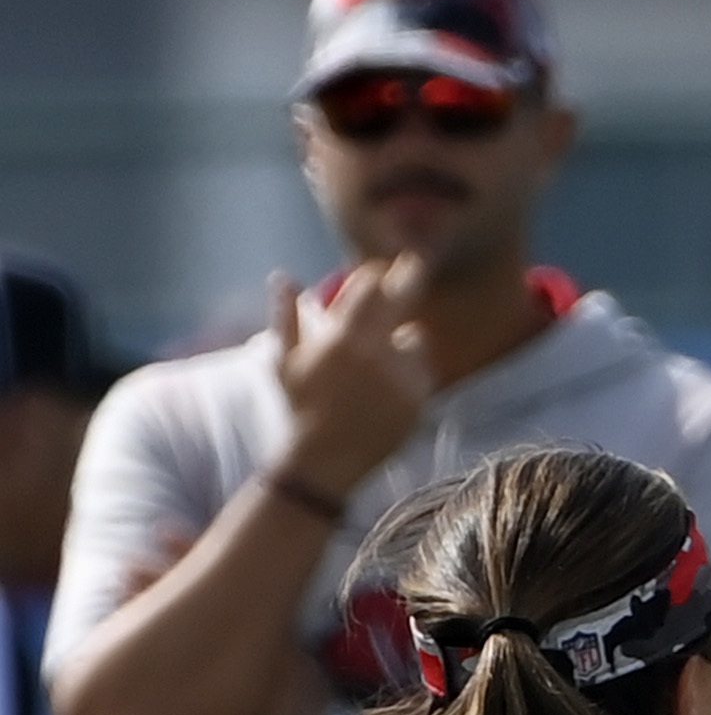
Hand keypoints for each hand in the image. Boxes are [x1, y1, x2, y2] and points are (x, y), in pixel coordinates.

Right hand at [268, 261, 437, 499]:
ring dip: (402, 342)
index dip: (375, 277)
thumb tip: (285, 278)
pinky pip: (422, 371)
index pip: (368, 287)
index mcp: (341, 339)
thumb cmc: (300, 406)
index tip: (379, 272)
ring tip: (376, 368)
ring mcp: (401, 376)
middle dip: (412, 273)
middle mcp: (375, 353)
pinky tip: (385, 391)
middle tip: (421, 255)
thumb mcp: (285, 361)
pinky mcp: (419, 398)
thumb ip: (287, 317)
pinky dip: (409, 372)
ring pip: (416, 339)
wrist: (327, 459)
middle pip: (403, 298)